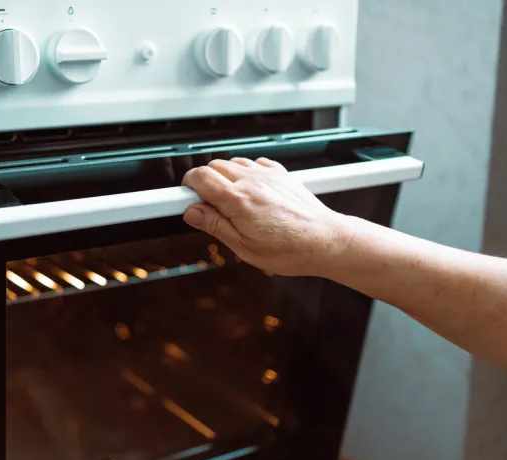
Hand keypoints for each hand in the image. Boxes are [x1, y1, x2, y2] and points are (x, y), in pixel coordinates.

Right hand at [181, 157, 352, 276]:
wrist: (325, 241)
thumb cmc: (290, 249)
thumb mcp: (244, 247)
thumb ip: (215, 225)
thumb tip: (192, 213)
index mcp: (238, 201)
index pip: (199, 178)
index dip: (185, 185)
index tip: (182, 196)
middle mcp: (252, 181)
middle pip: (213, 166)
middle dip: (203, 182)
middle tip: (207, 205)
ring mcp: (267, 175)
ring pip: (232, 162)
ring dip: (224, 177)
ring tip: (230, 201)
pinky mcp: (281, 174)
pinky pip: (254, 162)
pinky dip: (245, 172)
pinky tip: (250, 191)